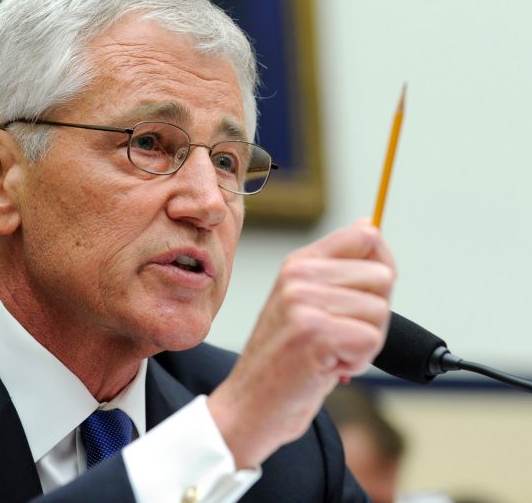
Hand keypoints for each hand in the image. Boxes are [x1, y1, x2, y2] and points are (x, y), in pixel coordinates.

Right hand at [208, 219, 395, 468]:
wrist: (249, 406)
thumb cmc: (282, 360)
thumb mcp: (303, 303)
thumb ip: (338, 267)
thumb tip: (368, 226)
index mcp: (298, 264)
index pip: (367, 236)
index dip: (381, 269)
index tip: (364, 298)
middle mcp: (298, 276)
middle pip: (383, 279)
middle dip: (373, 316)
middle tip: (338, 337)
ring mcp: (304, 303)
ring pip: (381, 312)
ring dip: (365, 344)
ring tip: (330, 354)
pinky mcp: (315, 333)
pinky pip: (371, 340)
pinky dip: (357, 363)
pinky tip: (328, 368)